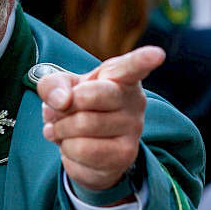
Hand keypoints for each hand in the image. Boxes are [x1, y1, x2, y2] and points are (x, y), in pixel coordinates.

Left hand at [38, 46, 165, 191]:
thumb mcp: (61, 88)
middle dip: (61, 108)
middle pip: (87, 97)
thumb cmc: (79, 108)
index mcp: (120, 76)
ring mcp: (133, 129)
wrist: (89, 149)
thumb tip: (62, 100)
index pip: (132, 66)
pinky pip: (82, 151)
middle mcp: (134, 100)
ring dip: (60, 130)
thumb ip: (53, 84)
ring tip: (63, 131)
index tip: (157, 54)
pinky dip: (67, 149)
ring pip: (82, 126)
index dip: (143, 59)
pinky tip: (72, 146)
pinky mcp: (126, 155)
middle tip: (59, 113)